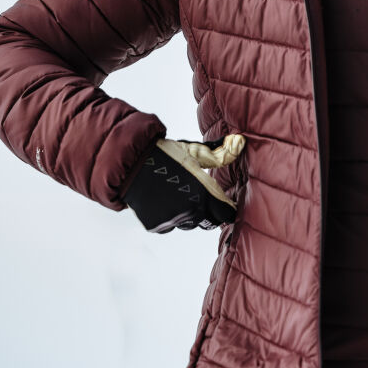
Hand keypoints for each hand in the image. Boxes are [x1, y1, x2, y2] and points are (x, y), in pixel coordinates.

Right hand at [124, 134, 245, 233]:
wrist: (128, 163)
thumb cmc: (163, 154)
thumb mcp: (193, 151)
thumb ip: (219, 153)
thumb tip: (240, 142)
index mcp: (204, 192)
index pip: (226, 213)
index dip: (226, 207)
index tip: (224, 202)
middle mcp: (190, 210)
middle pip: (210, 220)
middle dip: (208, 209)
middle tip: (197, 194)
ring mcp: (173, 220)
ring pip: (190, 223)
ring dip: (189, 213)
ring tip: (178, 193)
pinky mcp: (157, 225)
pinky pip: (171, 225)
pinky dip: (170, 216)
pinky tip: (164, 200)